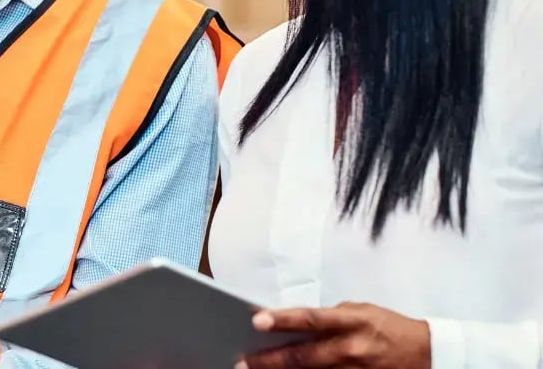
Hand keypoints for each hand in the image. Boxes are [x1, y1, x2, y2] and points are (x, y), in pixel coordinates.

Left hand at [238, 302, 430, 368]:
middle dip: (270, 360)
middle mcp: (353, 349)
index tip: (256, 320)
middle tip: (242, 361)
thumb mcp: (362, 311)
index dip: (283, 319)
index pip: (312, 319)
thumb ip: (330, 316)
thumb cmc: (389, 327)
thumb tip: (294, 322)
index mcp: (353, 321)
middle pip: (304, 356)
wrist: (429, 354)